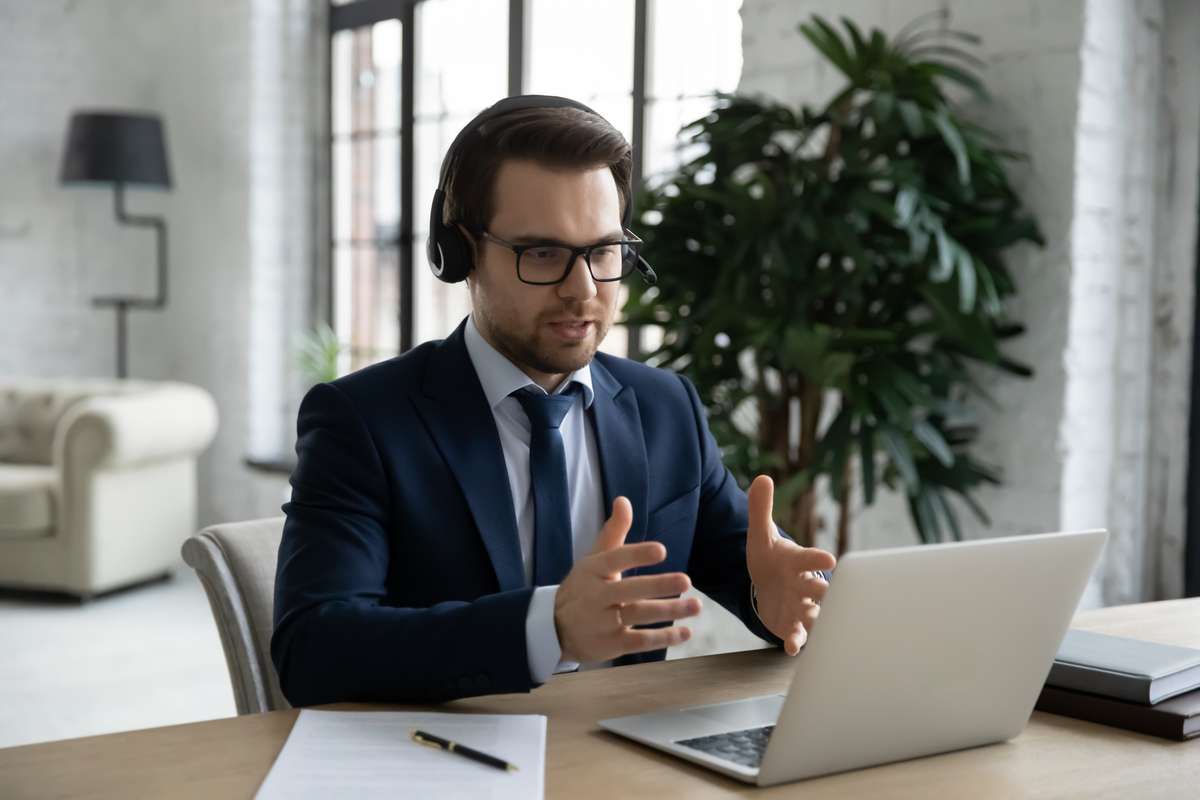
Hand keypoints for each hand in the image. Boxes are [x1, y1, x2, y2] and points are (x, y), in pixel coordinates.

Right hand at [554, 496, 701, 662]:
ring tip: (696, 606)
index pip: (616, 559)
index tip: (661, 550)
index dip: (638, 555)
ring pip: (640, 615)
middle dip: (659, 586)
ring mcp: (604, 622)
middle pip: (631, 590)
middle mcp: (598, 596)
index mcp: (595, 570)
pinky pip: (641, 642)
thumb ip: (614, 531)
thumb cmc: (584, 587)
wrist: (555, 628)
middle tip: (687, 581)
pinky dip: (664, 638)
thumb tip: (624, 500)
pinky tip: (686, 632)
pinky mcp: (612, 644)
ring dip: (670, 611)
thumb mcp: (594, 558)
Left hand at [746, 475, 836, 655]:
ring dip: (815, 620)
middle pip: (821, 589)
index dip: (818, 557)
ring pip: (816, 615)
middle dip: (825, 591)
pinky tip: (791, 649)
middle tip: (830, 593)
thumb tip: (762, 477)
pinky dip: (797, 642)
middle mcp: (805, 584)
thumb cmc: (770, 558)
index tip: (829, 558)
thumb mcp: (760, 535)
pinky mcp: (793, 625)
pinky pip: (799, 635)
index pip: (810, 558)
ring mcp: (802, 607)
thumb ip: (761, 509)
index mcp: (798, 561)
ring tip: (815, 627)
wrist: (768, 585)